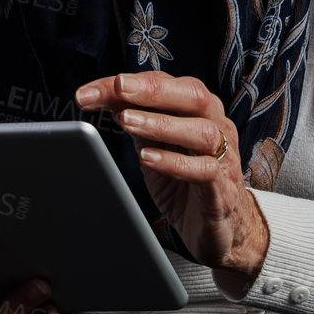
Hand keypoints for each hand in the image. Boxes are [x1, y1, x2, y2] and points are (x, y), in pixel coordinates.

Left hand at [76, 71, 281, 296]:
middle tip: (119, 88)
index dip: (127, 84)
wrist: (218, 228)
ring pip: (201, 131)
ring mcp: (223, 157)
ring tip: (126, 121)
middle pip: (193, 96)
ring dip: (161, 123)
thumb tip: (103, 96)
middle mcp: (216, 127)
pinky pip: (204, 170)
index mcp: (198, 112)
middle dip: (153, 90)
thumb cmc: (185, 181)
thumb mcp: (153, 145)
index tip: (90, 91)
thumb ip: (135, 121)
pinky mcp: (222, 190)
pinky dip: (175, 162)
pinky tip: (147, 157)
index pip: (164, 85)